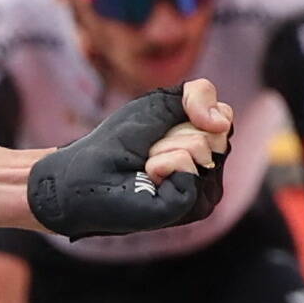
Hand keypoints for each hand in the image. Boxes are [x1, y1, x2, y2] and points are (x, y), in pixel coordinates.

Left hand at [27, 80, 233, 238]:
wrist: (80, 177)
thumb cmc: (115, 145)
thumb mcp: (157, 105)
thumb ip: (197, 95)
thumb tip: (220, 120)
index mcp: (205, 150)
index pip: (223, 116)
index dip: (189, 110)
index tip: (158, 129)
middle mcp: (210, 174)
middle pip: (217, 130)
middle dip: (173, 130)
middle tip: (148, 150)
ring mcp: (202, 193)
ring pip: (201, 146)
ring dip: (162, 147)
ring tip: (145, 165)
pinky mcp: (190, 207)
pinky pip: (186, 164)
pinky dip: (159, 163)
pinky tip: (146, 178)